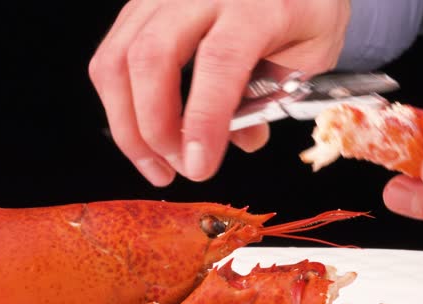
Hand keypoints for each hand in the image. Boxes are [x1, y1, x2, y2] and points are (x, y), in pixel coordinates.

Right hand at [89, 0, 350, 185]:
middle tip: (176, 168)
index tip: (199, 166)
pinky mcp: (140, 4)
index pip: (218, 61)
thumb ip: (275, 97)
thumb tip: (241, 140)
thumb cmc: (301, 5)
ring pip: (116, 58)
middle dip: (153, 128)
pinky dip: (121, 102)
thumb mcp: (310, 53)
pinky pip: (112, 54)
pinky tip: (143, 130)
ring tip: (155, 162)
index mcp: (254, 3)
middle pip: (151, 57)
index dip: (203, 121)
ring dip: (126, 123)